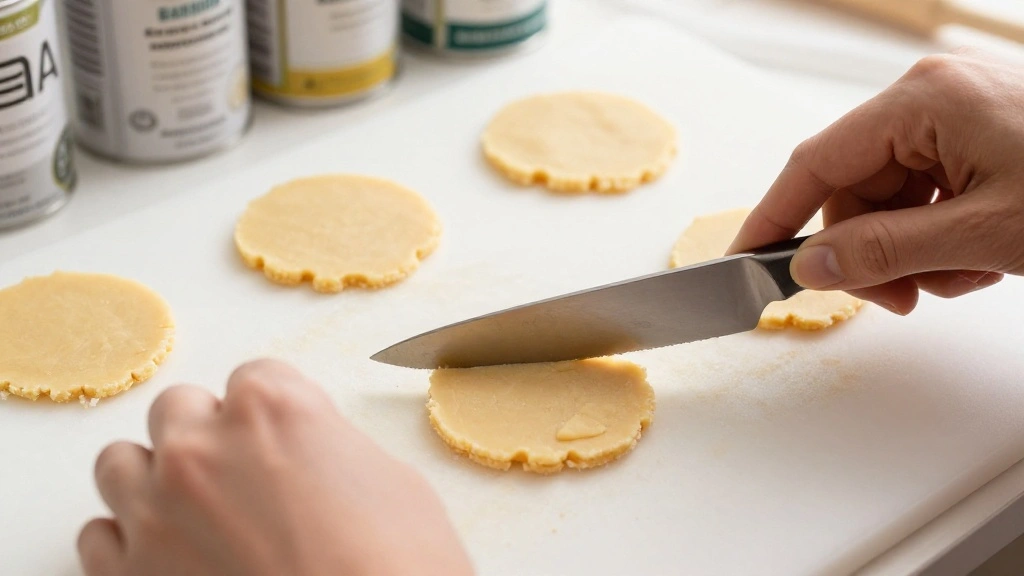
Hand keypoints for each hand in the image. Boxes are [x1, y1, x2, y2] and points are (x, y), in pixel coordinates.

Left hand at [78, 359, 473, 575]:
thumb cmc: (399, 567)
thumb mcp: (388, 482)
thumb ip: (327, 448)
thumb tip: (307, 459)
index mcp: (273, 409)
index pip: (254, 377)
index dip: (275, 414)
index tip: (287, 442)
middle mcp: (202, 449)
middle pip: (178, 409)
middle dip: (207, 435)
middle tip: (243, 476)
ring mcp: (156, 513)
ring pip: (120, 463)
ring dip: (154, 478)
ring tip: (195, 512)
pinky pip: (97, 536)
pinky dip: (127, 541)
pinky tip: (170, 557)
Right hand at [729, 49, 1023, 314]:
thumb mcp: (979, 233)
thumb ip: (885, 251)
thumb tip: (810, 267)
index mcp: (924, 100)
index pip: (816, 164)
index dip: (774, 218)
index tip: (744, 260)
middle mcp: (934, 95)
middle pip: (856, 187)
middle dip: (871, 252)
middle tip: (901, 299)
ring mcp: (960, 111)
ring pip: (894, 196)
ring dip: (913, 250)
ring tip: (964, 276)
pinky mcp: (984, 131)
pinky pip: (929, 189)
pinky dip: (941, 233)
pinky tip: (979, 257)